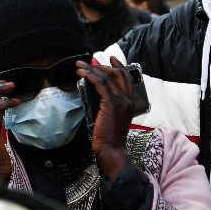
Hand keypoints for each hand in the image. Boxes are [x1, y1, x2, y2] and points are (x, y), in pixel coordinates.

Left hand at [76, 57, 133, 180]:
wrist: (112, 149)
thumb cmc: (110, 138)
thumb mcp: (113, 118)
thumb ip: (109, 106)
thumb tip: (96, 94)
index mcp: (130, 103)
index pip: (127, 79)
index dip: (120, 67)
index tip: (111, 60)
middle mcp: (127, 99)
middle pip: (119, 74)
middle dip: (104, 65)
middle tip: (91, 62)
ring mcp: (120, 101)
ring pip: (107, 77)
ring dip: (92, 69)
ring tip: (80, 66)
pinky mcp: (111, 103)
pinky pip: (100, 84)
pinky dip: (90, 76)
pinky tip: (82, 74)